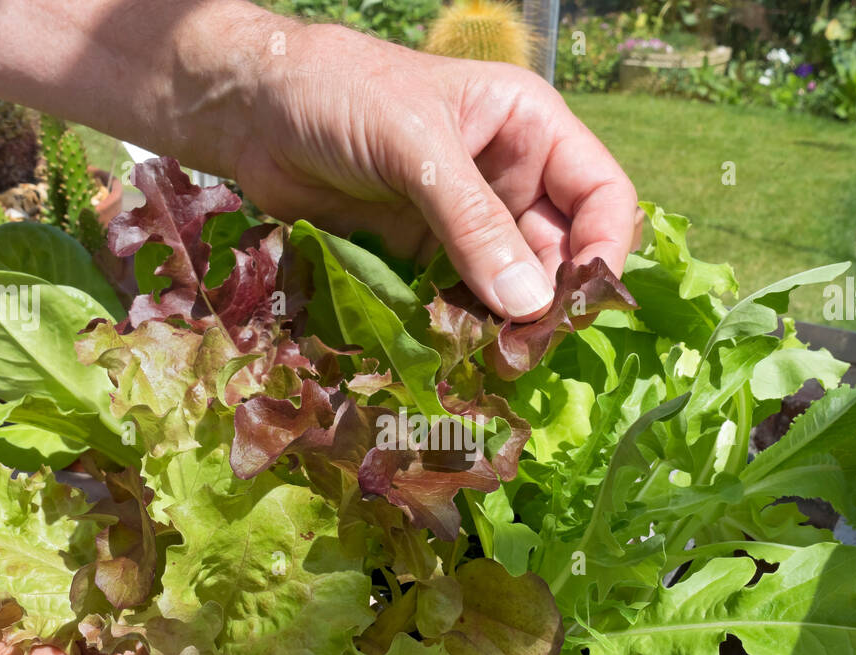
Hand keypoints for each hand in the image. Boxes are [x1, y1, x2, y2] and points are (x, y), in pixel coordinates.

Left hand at [213, 22, 641, 320]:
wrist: (251, 113)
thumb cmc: (340, 94)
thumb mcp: (415, 146)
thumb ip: (473, 223)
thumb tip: (531, 304)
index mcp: (529, 129)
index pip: (601, 194)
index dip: (605, 247)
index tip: (581, 301)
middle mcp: (510, 180)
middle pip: (562, 253)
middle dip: (552, 300)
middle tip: (527, 348)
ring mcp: (466, 225)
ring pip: (513, 287)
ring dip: (507, 326)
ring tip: (494, 360)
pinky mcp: (424, 260)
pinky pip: (460, 304)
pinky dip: (462, 330)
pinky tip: (454, 352)